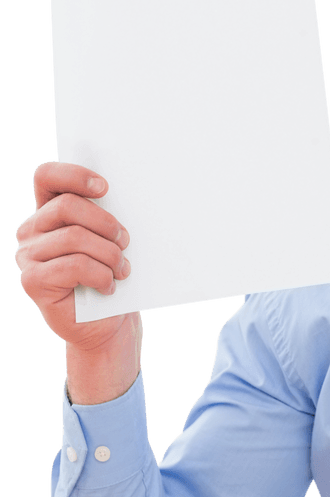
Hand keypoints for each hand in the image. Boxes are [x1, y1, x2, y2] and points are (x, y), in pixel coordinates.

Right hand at [15, 162, 141, 402]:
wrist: (106, 320)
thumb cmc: (111, 273)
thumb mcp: (111, 239)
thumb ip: (108, 216)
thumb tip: (134, 195)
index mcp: (50, 211)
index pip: (48, 177)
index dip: (75, 175)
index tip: (106, 188)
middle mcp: (32, 230)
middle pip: (66, 206)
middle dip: (105, 222)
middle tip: (126, 241)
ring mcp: (28, 255)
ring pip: (74, 237)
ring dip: (109, 253)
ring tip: (122, 268)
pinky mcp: (33, 281)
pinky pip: (73, 266)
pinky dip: (100, 275)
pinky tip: (109, 285)